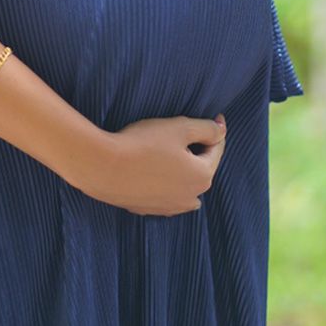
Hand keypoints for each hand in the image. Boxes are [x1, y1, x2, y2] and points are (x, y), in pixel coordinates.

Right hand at [73, 114, 227, 215]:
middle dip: (196, 149)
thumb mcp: (179, 127)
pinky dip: (163, 180)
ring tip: (166, 150)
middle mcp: (191, 197)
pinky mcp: (149, 209)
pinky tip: (150, 167)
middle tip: (183, 131)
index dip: (215, 129)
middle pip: (200, 167)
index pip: (216, 149)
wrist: (104, 168)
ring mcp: (169, 207)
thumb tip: (221, 129)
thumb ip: (206, 128)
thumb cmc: (143, 144)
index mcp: (202, 176)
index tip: (215, 116)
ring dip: (180, 168)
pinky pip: (164, 192)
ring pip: (183, 183)